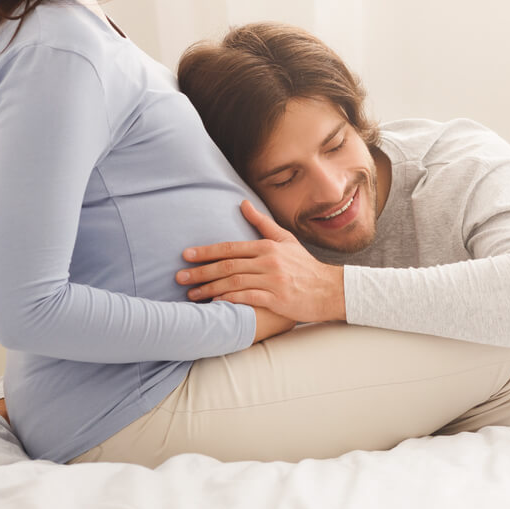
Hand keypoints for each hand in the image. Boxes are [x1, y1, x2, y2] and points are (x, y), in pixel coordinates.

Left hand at [176, 200, 346, 323]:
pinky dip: (228, 300)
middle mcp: (268, 261)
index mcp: (268, 246)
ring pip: (233, 282)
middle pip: (227, 265)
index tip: (186, 255)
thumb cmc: (305, 266)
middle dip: (200, 271)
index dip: (206, 251)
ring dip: (209, 289)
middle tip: (179, 277)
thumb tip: (243, 203)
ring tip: (191, 295)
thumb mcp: (285, 240)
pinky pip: (247, 298)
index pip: (230, 248)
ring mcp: (272, 280)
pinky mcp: (276, 298)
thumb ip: (262, 224)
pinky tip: (214, 304)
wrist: (329, 289)